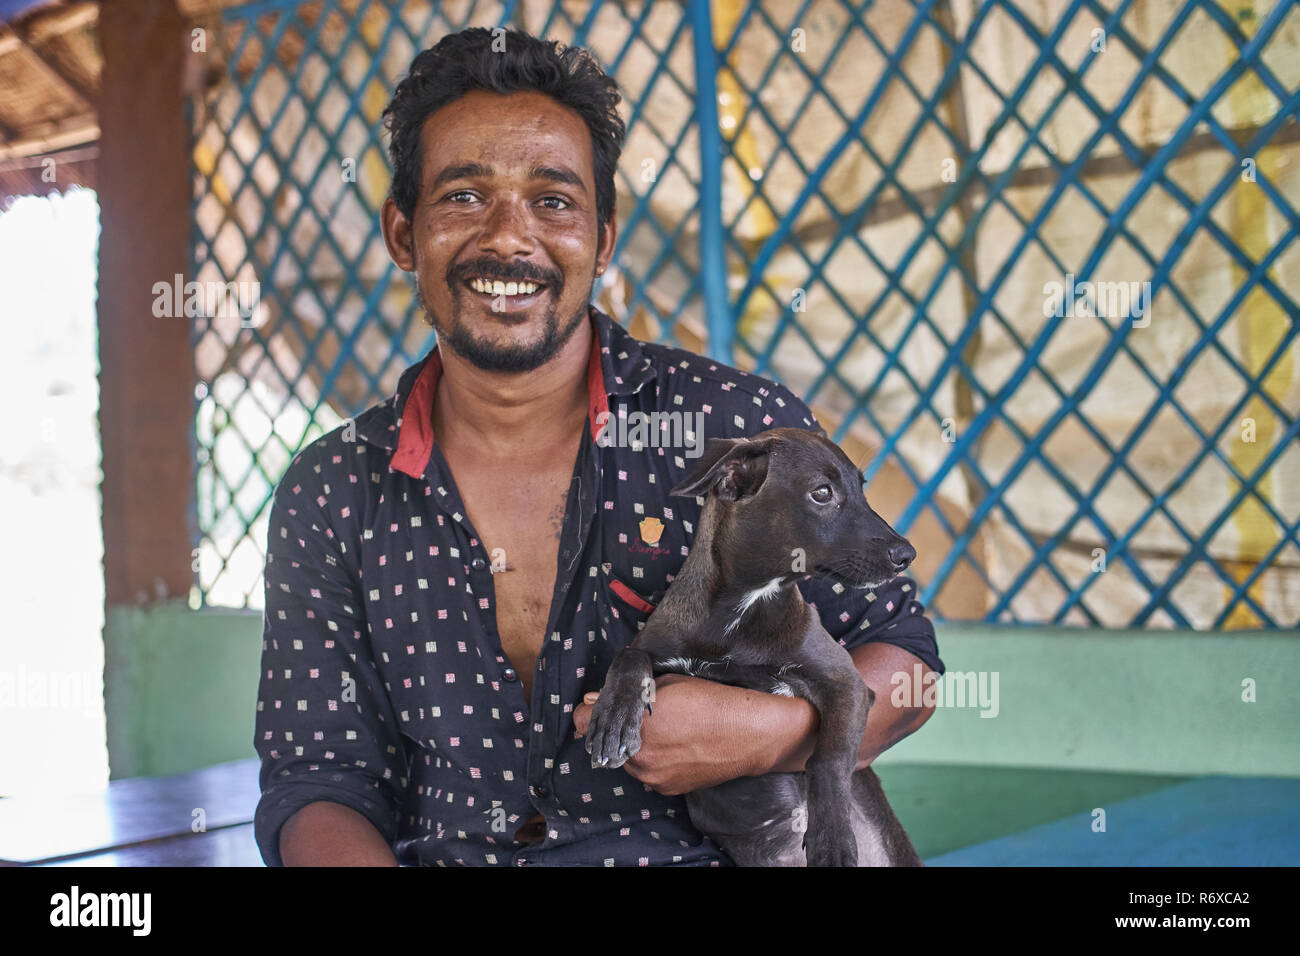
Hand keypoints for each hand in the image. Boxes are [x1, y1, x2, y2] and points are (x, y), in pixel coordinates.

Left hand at [573, 674, 816, 795]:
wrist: (750, 735)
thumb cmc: (712, 701)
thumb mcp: (669, 683)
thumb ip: (628, 693)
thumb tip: (594, 698)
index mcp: (636, 723)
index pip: (585, 720)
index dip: (591, 710)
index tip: (598, 705)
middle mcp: (639, 754)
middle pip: (605, 741)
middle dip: (615, 728)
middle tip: (638, 715)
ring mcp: (652, 776)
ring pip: (625, 760)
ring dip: (634, 746)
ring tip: (662, 731)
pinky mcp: (667, 788)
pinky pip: (647, 773)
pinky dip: (652, 761)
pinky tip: (674, 747)